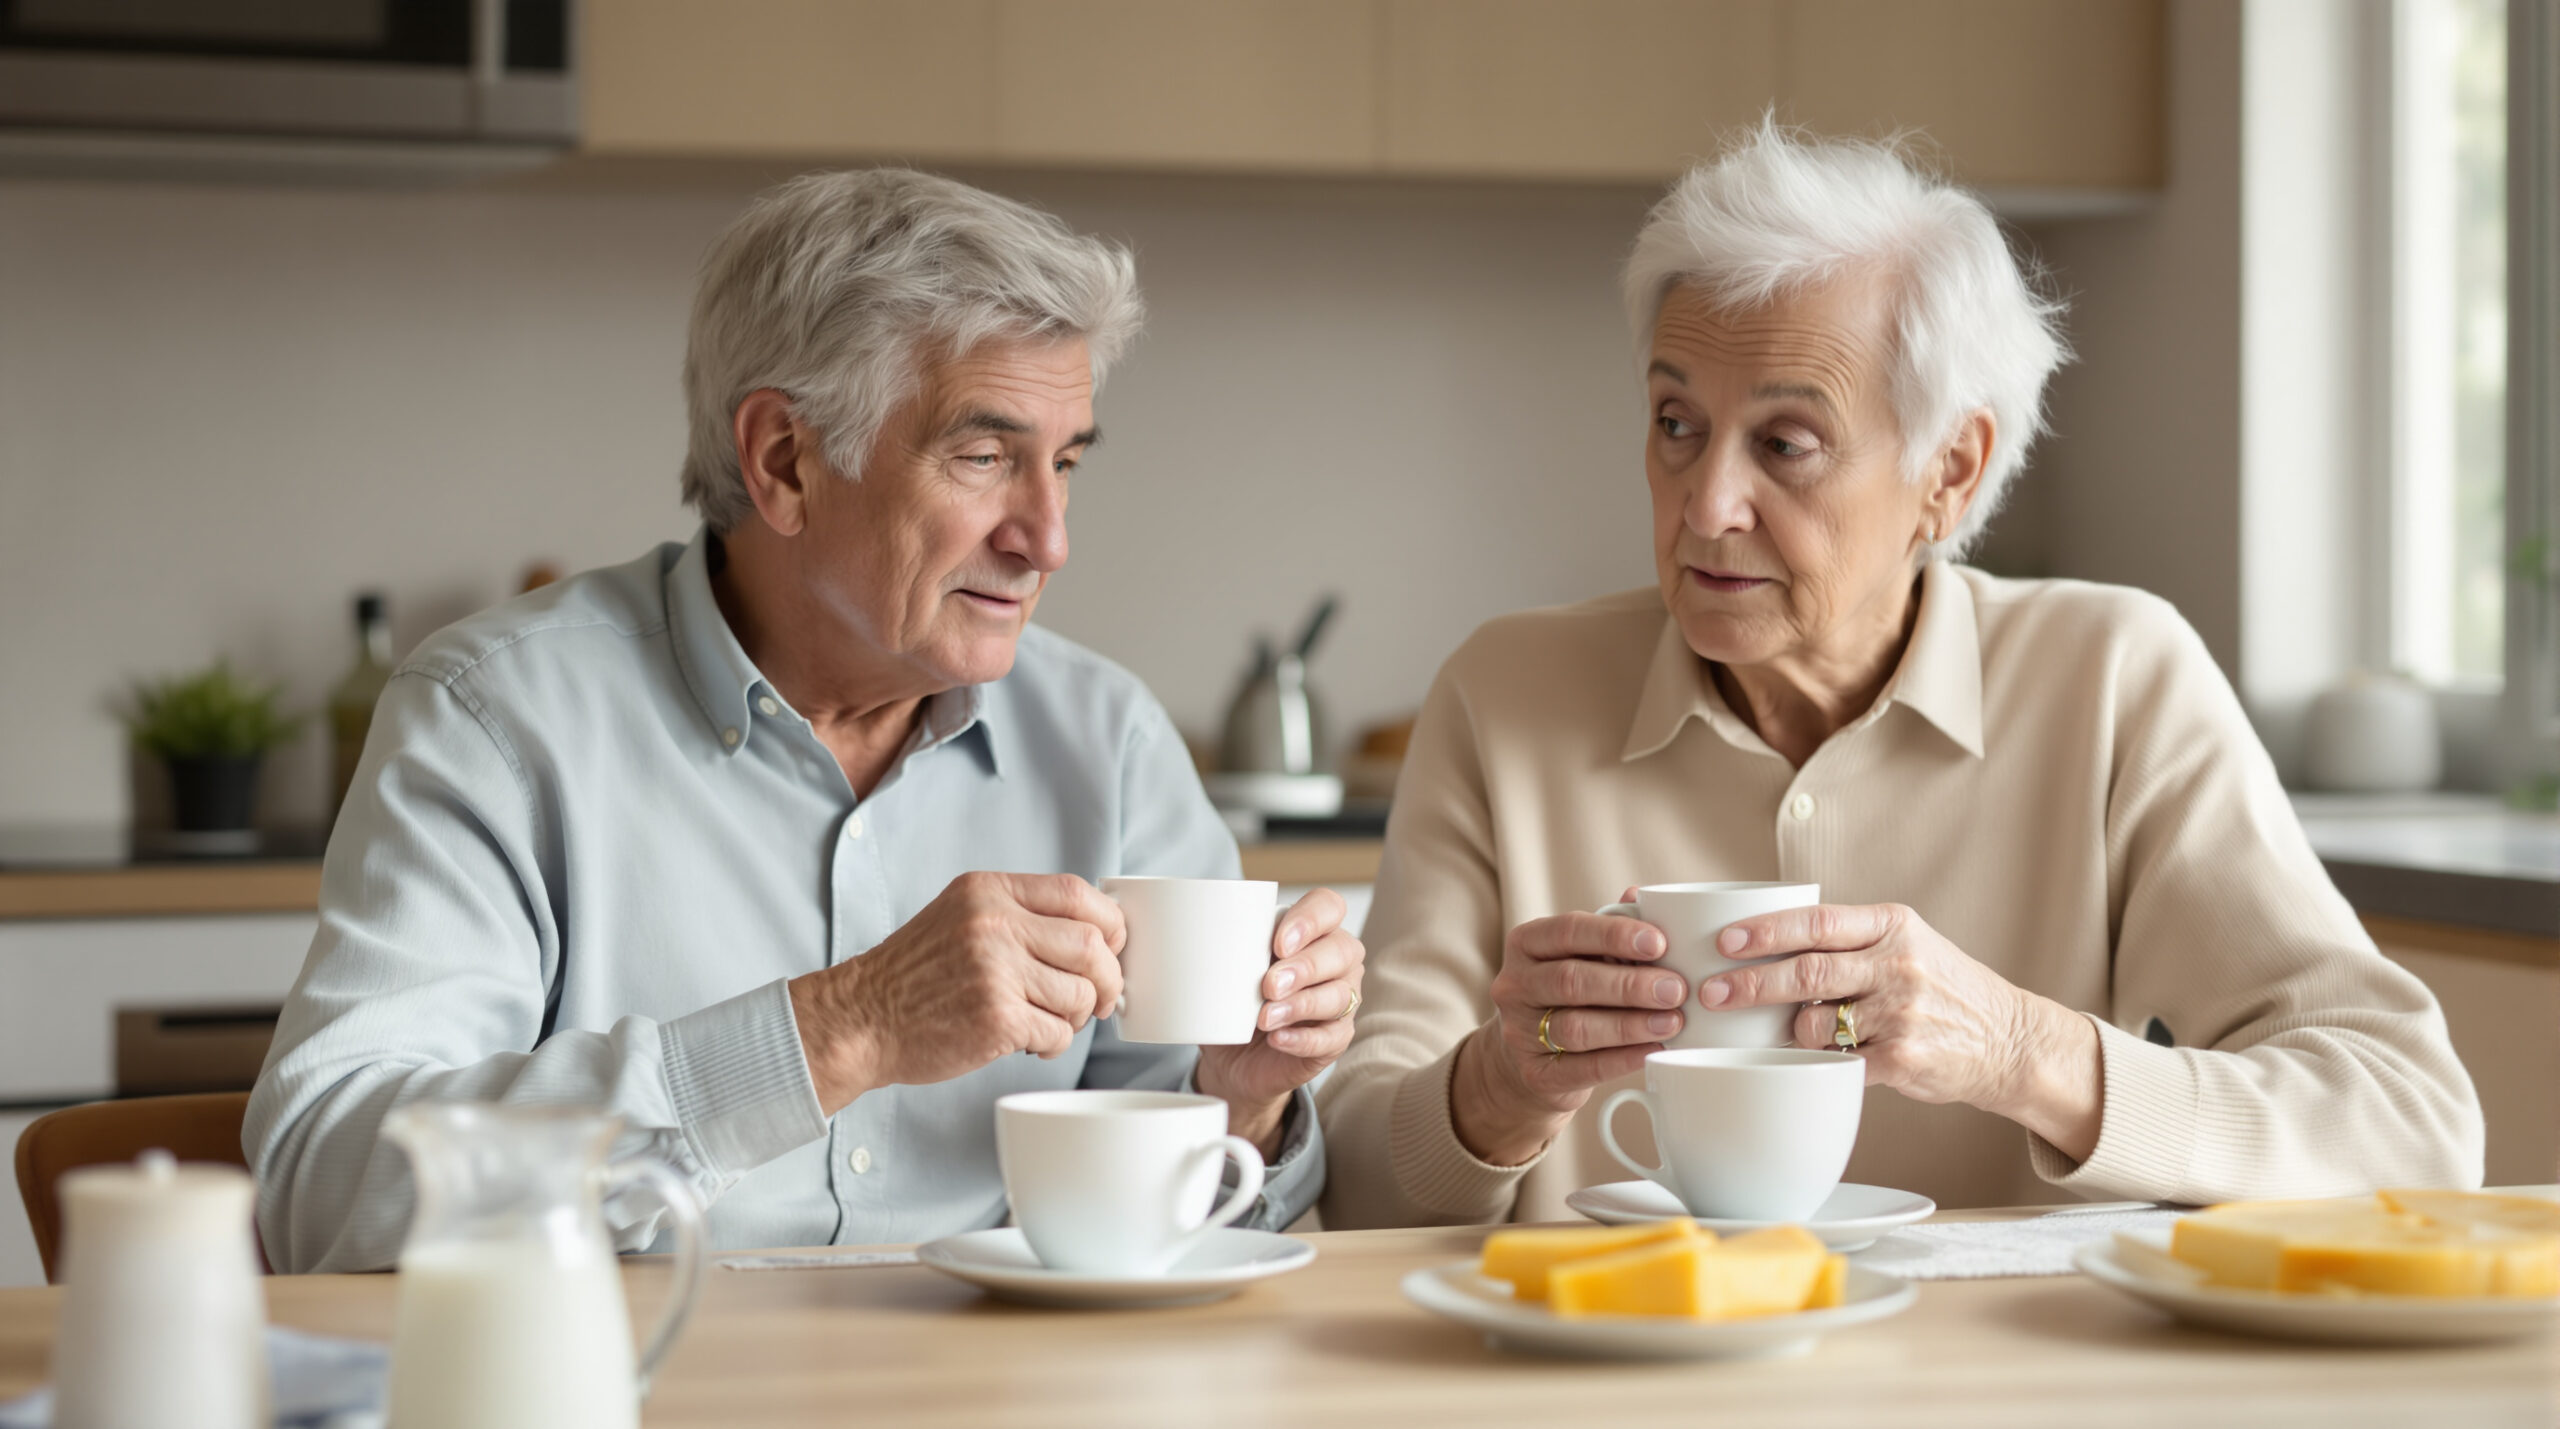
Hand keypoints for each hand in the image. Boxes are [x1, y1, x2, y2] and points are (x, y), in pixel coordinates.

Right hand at [788, 872, 1125, 1114]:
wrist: (862, 1019)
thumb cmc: (917, 975)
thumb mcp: (961, 916)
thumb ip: (1019, 914)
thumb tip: (1098, 935)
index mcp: (989, 891)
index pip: (1077, 893)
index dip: (1108, 923)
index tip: (1111, 948)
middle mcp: (994, 924)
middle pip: (1091, 945)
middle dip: (1105, 979)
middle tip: (1094, 999)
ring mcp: (996, 971)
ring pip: (1080, 994)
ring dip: (1074, 1017)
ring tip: (1045, 1021)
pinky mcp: (997, 1018)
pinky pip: (1058, 1033)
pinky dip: (1052, 1044)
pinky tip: (1027, 1041)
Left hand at [1196, 888, 1365, 1156]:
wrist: (1232, 1056)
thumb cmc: (1233, 1000)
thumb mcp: (1224, 969)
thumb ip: (1219, 947)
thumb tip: (1187, 935)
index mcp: (1312, 931)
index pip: (1329, 906)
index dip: (1310, 920)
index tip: (1278, 943)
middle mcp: (1337, 961)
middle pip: (1342, 951)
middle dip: (1304, 967)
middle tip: (1268, 985)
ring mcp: (1342, 1000)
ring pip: (1340, 995)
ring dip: (1301, 1005)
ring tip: (1265, 1017)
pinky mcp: (1335, 1038)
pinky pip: (1331, 1036)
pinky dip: (1302, 1038)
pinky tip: (1278, 1039)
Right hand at [1449, 896, 1686, 1166]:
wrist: (1527, 1056)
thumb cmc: (1566, 994)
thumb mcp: (1579, 955)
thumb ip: (1608, 929)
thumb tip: (1638, 895)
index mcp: (1526, 944)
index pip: (1568, 931)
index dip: (1614, 935)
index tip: (1660, 942)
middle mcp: (1515, 985)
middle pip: (1572, 980)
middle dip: (1630, 984)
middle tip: (1676, 988)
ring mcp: (1518, 1032)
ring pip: (1576, 1027)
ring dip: (1631, 1024)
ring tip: (1672, 1022)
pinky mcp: (1535, 1074)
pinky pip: (1583, 1068)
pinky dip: (1623, 1059)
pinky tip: (1653, 1050)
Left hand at [1699, 902, 2102, 1159]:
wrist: (2008, 1039)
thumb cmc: (1943, 988)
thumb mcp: (1907, 943)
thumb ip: (1848, 940)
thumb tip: (1763, 946)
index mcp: (1893, 926)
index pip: (1816, 923)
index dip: (1764, 932)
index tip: (1725, 942)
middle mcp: (1899, 965)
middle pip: (1806, 973)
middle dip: (1749, 985)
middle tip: (1712, 994)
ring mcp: (1902, 1014)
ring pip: (1816, 1024)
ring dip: (1791, 1032)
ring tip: (1793, 1033)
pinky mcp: (1903, 1060)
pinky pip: (1838, 1064)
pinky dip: (1819, 1063)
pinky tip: (1818, 1059)